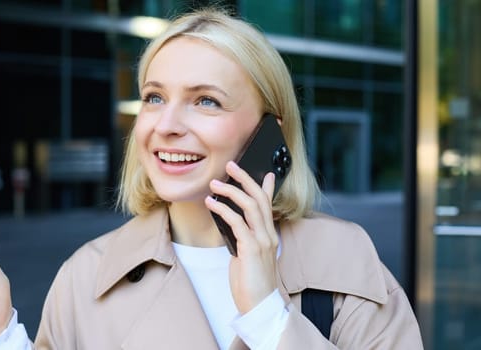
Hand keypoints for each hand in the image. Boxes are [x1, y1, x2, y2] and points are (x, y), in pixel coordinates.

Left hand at [205, 161, 279, 313]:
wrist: (260, 306)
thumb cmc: (252, 284)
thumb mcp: (247, 257)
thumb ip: (243, 239)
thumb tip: (232, 224)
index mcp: (269, 236)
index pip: (268, 205)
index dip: (267, 186)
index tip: (266, 172)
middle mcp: (268, 235)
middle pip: (259, 198)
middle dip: (244, 178)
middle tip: (231, 165)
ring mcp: (262, 241)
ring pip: (250, 205)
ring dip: (231, 190)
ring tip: (215, 183)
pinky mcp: (251, 249)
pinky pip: (237, 222)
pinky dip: (223, 209)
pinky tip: (211, 204)